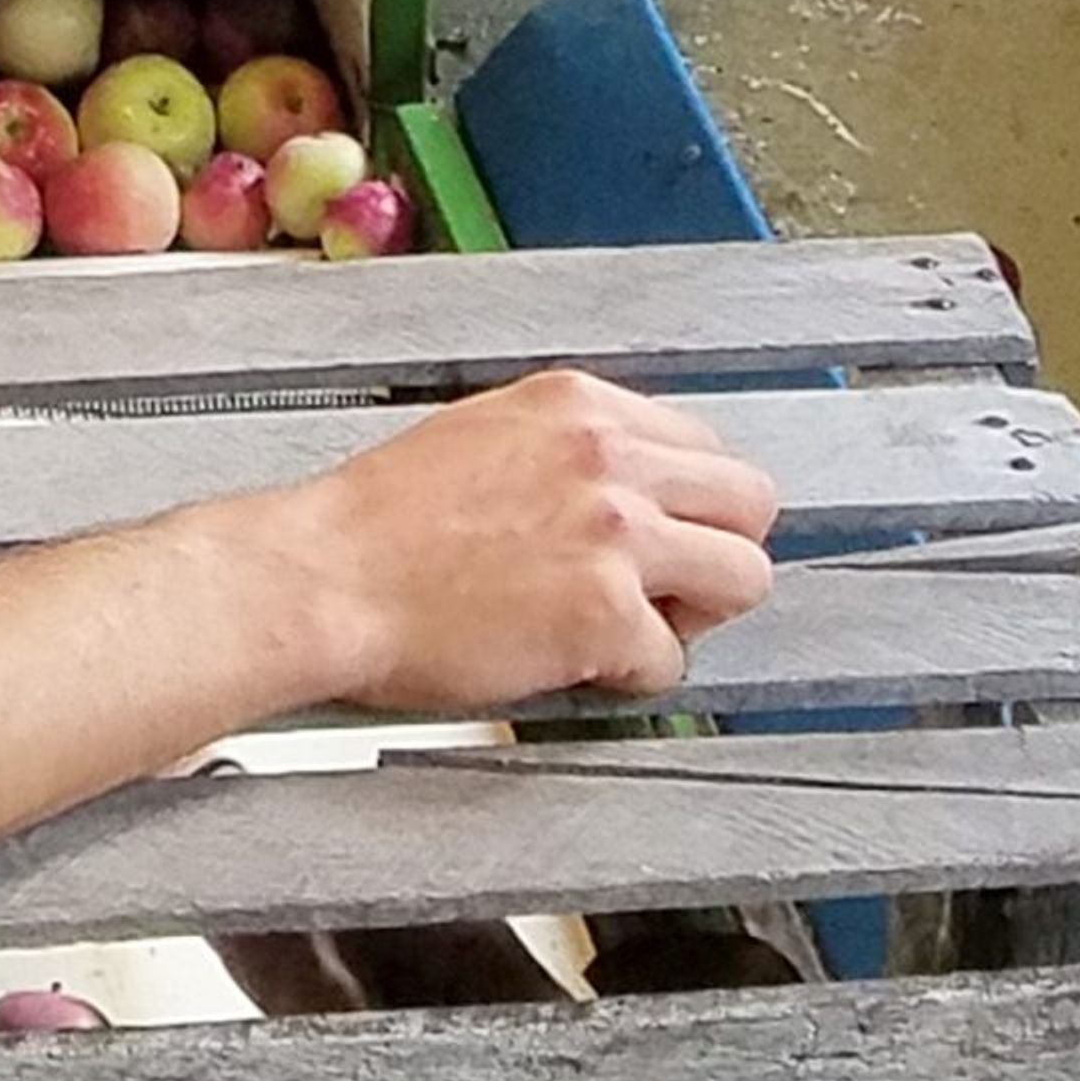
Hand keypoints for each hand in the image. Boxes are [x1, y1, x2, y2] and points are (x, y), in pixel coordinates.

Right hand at [283, 370, 780, 715]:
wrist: (328, 576)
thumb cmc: (381, 523)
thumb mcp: (483, 436)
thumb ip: (566, 450)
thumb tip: (623, 489)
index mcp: (576, 404)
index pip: (704, 445)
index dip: (687, 504)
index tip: (664, 535)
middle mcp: (608, 455)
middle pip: (750, 501)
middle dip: (716, 550)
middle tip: (662, 588)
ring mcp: (616, 532)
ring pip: (744, 575)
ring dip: (695, 613)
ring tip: (629, 627)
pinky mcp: (607, 610)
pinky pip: (674, 661)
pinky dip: (631, 676)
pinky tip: (575, 662)